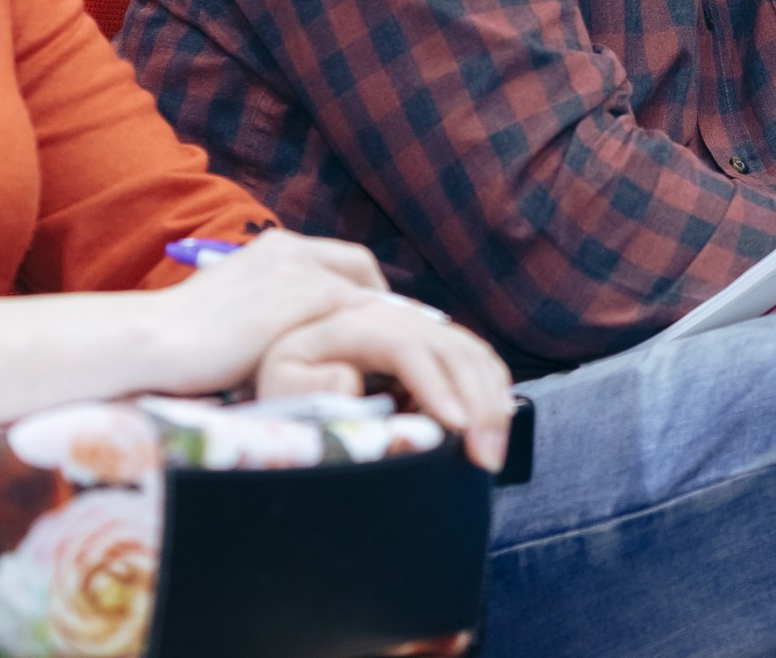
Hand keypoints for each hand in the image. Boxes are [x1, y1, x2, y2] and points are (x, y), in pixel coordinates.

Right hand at [144, 230, 395, 393]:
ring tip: (391, 357)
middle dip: (380, 298)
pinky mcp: (314, 299)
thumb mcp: (230, 307)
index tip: (364, 318)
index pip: (334, 259)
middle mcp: (292, 250)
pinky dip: (376, 342)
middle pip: (360, 266)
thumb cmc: (177, 340)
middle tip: (388, 335)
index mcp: (271, 247)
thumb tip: (286, 333)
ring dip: (381, 324)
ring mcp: (305, 272)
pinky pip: (364, 319)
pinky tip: (380, 370)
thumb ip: (266, 307)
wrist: (153, 340)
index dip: (355, 288)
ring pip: (366, 295)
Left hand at [256, 300, 516, 470]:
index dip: (436, 383)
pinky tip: (495, 427)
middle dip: (478, 402)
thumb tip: (349, 382)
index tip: (456, 426)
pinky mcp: (437, 343)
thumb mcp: (279, 382)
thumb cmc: (285, 378)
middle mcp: (396, 317)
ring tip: (492, 453)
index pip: (408, 345)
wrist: (292, 355)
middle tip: (486, 457)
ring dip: (493, 401)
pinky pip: (478, 359)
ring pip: (474, 353)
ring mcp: (421, 327)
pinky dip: (495, 391)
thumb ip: (306, 384)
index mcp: (355, 322)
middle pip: (453, 348)